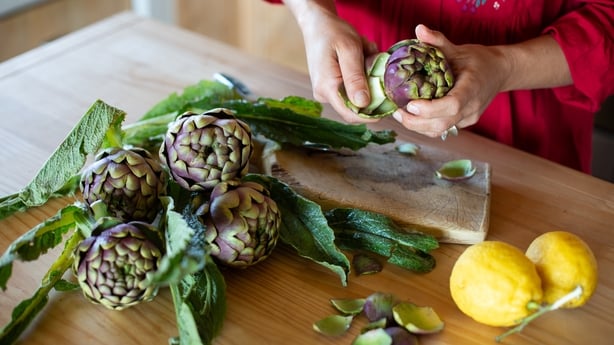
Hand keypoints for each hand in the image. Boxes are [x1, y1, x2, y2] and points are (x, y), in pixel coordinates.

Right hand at [292, 1, 378, 122]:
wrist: (317, 24)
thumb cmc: (334, 32)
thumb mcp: (350, 49)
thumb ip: (356, 77)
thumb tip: (363, 104)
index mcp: (327, 87)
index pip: (351, 114)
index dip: (372, 116)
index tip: (390, 106)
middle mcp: (323, 94)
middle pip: (354, 109)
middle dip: (371, 95)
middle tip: (378, 70)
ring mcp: (325, 92)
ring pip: (354, 98)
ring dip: (366, 83)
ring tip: (366, 59)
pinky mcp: (328, 88)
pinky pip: (349, 90)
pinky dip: (360, 79)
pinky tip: (360, 61)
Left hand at [393, 24, 509, 137]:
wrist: (499, 72)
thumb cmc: (478, 59)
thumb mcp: (458, 49)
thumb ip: (438, 41)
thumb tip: (419, 30)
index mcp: (472, 88)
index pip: (452, 105)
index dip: (430, 109)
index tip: (411, 104)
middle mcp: (472, 107)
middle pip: (442, 123)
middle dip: (416, 122)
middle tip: (397, 112)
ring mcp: (469, 118)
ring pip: (440, 130)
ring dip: (417, 126)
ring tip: (400, 115)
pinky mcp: (464, 122)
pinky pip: (443, 129)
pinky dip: (425, 126)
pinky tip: (413, 117)